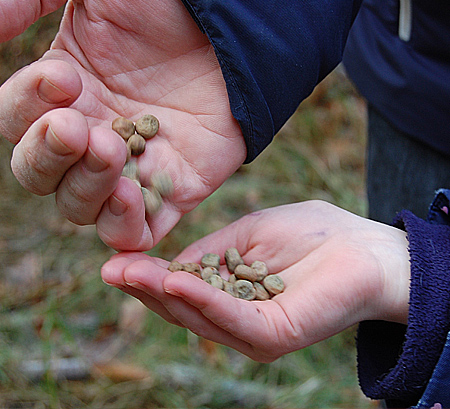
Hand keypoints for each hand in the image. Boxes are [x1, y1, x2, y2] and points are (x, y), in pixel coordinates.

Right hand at [0, 0, 245, 249]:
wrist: (229, 26)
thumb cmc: (161, 0)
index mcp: (66, 96)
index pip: (17, 124)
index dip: (26, 108)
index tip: (64, 77)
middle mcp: (92, 136)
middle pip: (42, 175)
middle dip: (49, 154)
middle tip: (76, 127)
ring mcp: (132, 166)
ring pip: (82, 206)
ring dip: (85, 186)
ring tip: (109, 149)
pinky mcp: (173, 189)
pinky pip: (137, 230)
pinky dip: (124, 225)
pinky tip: (128, 195)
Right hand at [101, 200, 410, 361]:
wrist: (365, 246)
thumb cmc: (311, 235)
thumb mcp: (247, 235)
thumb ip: (209, 252)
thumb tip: (169, 264)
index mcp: (229, 293)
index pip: (180, 290)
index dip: (147, 276)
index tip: (116, 260)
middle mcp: (236, 319)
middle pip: (181, 308)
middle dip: (144, 288)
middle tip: (110, 268)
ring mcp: (254, 331)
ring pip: (198, 316)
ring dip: (162, 294)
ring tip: (130, 272)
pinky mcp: (275, 334)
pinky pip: (232, 318)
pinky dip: (203, 300)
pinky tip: (176, 281)